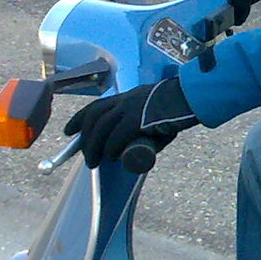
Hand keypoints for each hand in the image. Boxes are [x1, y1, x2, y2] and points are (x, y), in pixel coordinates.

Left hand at [63, 78, 198, 167]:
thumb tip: (138, 143)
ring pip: (102, 128)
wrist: (192, 97)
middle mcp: (125, 100)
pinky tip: (112, 156)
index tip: (68, 131)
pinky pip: (118, 136)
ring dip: (95, 147)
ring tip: (94, 162)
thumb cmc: (179, 106)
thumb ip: (144, 122)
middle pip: (95, 118)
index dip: (79, 119)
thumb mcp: (155, 109)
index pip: (97, 106)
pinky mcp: (139, 119)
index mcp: (128, 97)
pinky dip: (111, 147)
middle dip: (85, 139)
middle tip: (85, 156)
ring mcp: (131, 108)